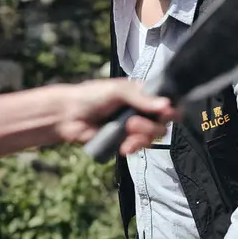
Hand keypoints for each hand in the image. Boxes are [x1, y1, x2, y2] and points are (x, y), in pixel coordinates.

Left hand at [55, 79, 175, 155]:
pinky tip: (123, 147)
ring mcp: (133, 128)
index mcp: (142, 95)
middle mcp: (141, 111)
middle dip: (150, 126)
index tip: (166, 114)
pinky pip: (138, 148)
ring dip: (141, 137)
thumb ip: (142, 98)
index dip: (170, 111)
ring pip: (152, 137)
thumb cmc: (91, 96)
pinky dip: (133, 147)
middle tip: (133, 123)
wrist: (67, 115)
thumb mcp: (118, 90)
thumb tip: (166, 105)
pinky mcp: (124, 142)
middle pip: (162, 124)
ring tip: (126, 133)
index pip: (166, 104)